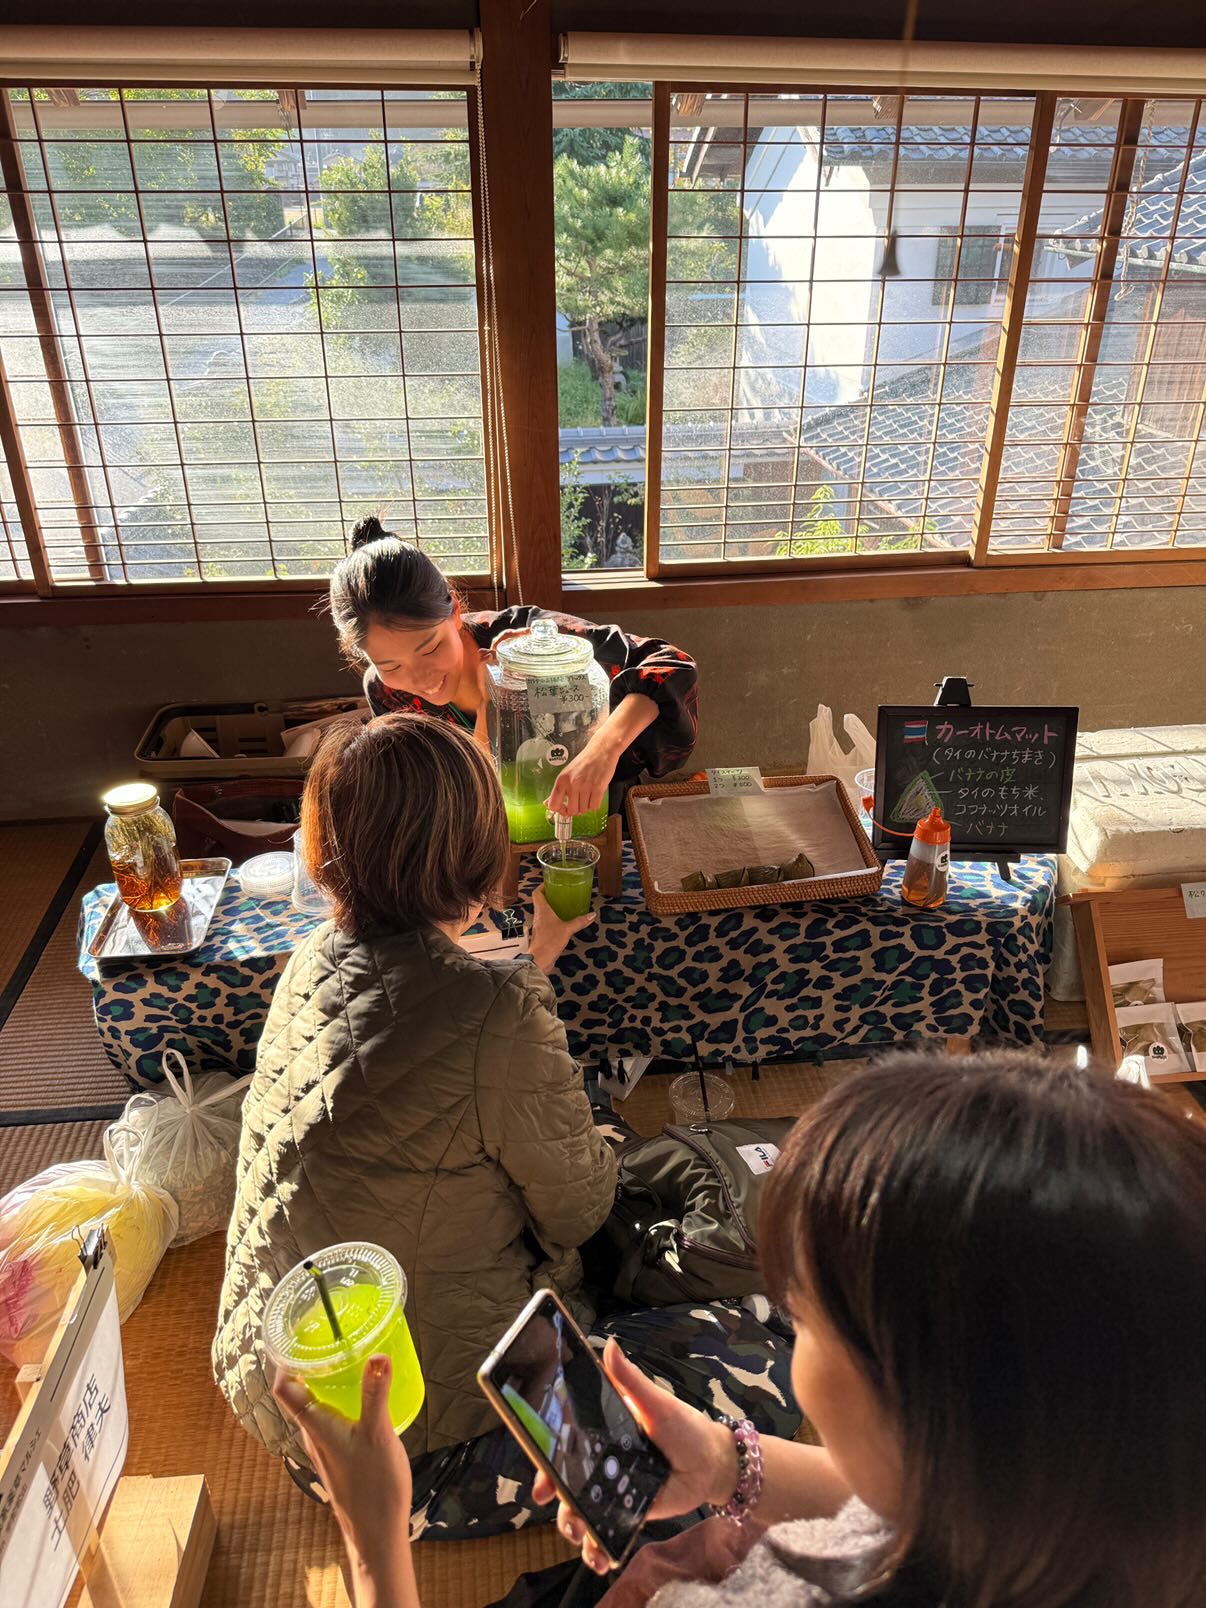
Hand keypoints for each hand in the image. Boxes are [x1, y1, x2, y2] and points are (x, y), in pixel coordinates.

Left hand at [273, 1357, 414, 1595]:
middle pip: (300, 1394)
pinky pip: (332, 1420)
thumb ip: (376, 1394)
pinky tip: (365, 1397)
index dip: (284, 1360)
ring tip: (347, 1359)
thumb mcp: (377, 1434)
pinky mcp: (340, 1456)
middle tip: (328, 1337)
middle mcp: (314, 1435)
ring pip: (317, 1407)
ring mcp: (326, 1447)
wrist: (377, 1534)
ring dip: (326, 1382)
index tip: (296, 1334)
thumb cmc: (373, 1488)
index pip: (285, 1388)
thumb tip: (377, 1354)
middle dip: (309, 1365)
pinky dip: (341, 1401)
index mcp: (315, 1426)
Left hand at [528, 886, 594, 972]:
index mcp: (542, 910)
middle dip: (549, 897)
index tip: (550, 883)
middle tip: (560, 894)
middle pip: (540, 902)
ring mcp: (539, 926)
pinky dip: (553, 920)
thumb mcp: (567, 929)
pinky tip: (562, 923)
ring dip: (551, 909)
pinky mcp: (541, 935)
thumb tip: (592, 915)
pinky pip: (546, 923)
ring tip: (563, 907)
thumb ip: (579, 922)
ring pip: (543, 913)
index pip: (537, 893)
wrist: (539, 960)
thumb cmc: (549, 941)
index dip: (542, 887)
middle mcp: (538, 916)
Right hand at [531, 1339, 736, 1574]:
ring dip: (574, 1527)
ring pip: (581, 1511)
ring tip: (580, 1537)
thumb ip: (631, 1380)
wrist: (712, 1463)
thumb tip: (609, 1345)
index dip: (546, 1460)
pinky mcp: (628, 1514)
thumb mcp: (657, 1402)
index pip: (564, 1444)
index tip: (538, 1480)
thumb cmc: (684, 1426)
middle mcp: (602, 1461)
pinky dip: (598, 1549)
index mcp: (602, 1431)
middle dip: (556, 1498)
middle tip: (557, 1506)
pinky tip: (599, 1559)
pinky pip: (606, 1532)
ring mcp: (613, 1489)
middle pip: (566, 1481)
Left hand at [545, 738, 616, 819]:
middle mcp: (572, 784)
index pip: (553, 805)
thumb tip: (547, 804)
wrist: (601, 751)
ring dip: (587, 806)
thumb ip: (558, 790)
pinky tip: (594, 796)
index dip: (560, 811)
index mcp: (561, 780)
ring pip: (584, 810)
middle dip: (577, 809)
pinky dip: (595, 804)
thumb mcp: (567, 774)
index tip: (564, 809)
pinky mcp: (598, 788)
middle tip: (580, 802)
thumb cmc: (584, 762)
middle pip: (572, 811)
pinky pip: (594, 807)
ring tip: (588, 795)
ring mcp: (585, 786)